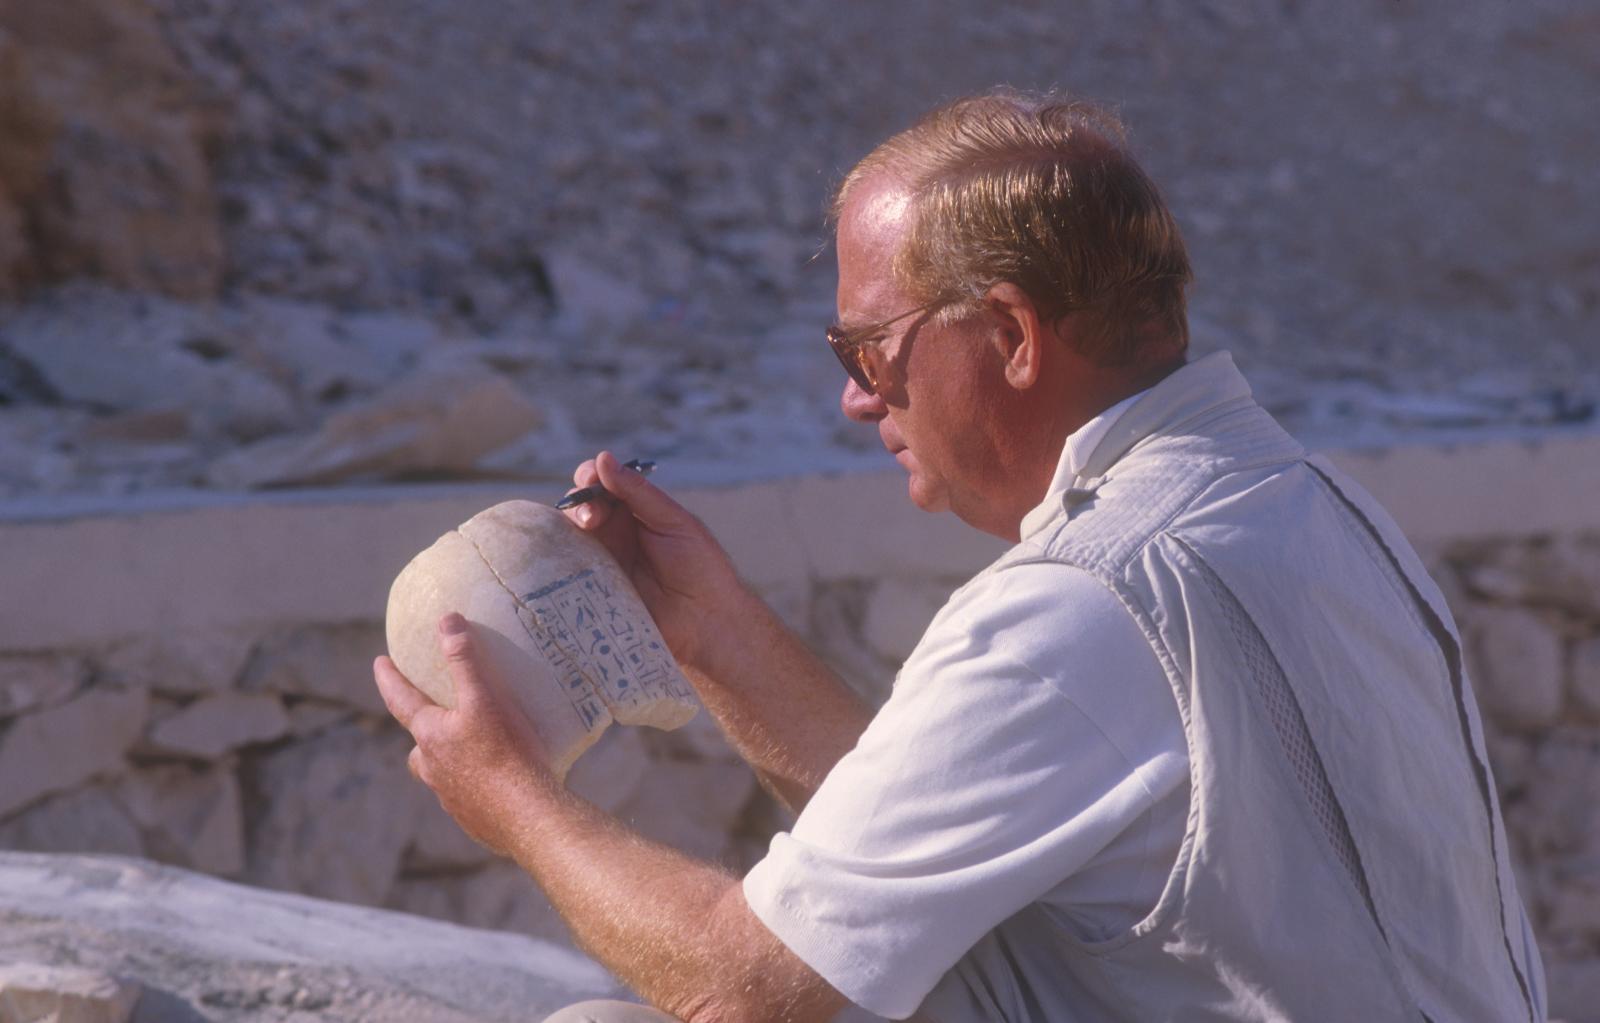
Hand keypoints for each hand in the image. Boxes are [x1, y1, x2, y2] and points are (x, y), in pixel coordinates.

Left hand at [373, 613, 550, 856]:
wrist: (528, 815)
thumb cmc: (507, 753)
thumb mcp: (486, 699)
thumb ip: (465, 660)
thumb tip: (446, 621)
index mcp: (431, 737)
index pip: (400, 701)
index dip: (390, 679)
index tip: (379, 663)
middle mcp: (433, 768)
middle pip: (418, 746)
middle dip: (424, 731)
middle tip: (436, 719)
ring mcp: (451, 797)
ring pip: (440, 774)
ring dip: (448, 762)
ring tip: (473, 753)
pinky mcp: (472, 818)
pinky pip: (466, 797)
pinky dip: (474, 787)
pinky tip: (496, 784)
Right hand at [564, 450, 746, 670]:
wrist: (707, 621)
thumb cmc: (701, 567)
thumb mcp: (674, 521)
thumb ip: (638, 493)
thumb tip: (603, 458)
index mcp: (637, 513)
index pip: (605, 485)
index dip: (592, 476)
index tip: (591, 477)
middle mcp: (616, 534)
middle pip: (582, 507)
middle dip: (581, 500)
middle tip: (592, 513)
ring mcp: (602, 562)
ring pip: (570, 536)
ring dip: (570, 526)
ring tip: (589, 527)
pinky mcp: (593, 591)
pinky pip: (568, 571)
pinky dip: (560, 558)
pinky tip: (565, 553)